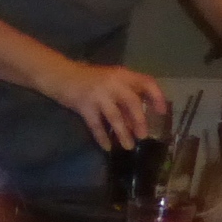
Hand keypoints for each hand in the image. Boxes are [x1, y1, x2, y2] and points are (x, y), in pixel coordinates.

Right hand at [48, 60, 168, 150]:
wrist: (60, 75)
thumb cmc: (88, 78)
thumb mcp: (110, 79)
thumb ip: (125, 91)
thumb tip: (139, 115)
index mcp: (123, 74)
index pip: (146, 83)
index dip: (156, 97)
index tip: (161, 112)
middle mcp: (113, 83)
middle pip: (132, 102)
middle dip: (139, 121)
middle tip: (143, 136)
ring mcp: (98, 95)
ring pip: (115, 116)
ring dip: (123, 133)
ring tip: (128, 146)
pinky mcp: (84, 106)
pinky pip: (96, 124)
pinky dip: (102, 137)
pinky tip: (107, 147)